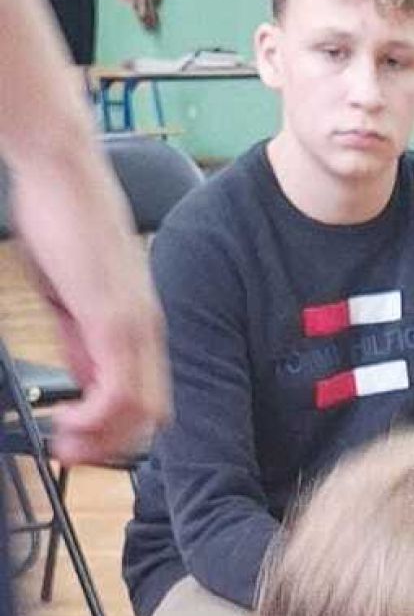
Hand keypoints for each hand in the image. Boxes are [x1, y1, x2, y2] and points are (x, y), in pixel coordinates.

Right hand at [7, 141, 168, 462]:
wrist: (59, 163)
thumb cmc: (60, 213)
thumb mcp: (69, 291)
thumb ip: (80, 338)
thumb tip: (83, 378)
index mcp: (138, 321)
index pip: (145, 395)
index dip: (115, 429)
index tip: (76, 438)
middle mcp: (147, 328)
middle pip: (152, 415)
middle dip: (112, 445)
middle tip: (71, 452)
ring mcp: (135, 325)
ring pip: (142, 413)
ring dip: (104, 440)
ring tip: (67, 443)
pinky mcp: (115, 319)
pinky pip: (120, 392)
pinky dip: (97, 419)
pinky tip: (69, 421)